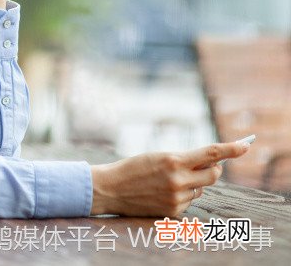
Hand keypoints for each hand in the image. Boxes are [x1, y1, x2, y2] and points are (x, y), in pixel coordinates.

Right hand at [90, 141, 249, 216]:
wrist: (111, 188)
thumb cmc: (134, 168)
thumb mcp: (158, 156)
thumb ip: (184, 159)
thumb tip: (212, 164)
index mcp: (174, 160)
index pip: (211, 153)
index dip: (232, 149)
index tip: (245, 145)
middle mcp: (178, 180)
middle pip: (213, 175)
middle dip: (213, 169)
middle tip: (207, 165)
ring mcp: (177, 197)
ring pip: (201, 189)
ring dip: (194, 183)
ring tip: (169, 180)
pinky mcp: (173, 211)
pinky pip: (190, 201)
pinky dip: (183, 195)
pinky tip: (163, 192)